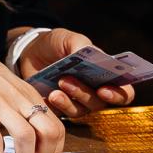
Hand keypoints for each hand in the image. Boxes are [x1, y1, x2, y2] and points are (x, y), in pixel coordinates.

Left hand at [13, 28, 135, 117]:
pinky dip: (53, 107)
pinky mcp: (58, 109)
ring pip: (80, 111)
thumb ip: (79, 44)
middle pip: (99, 103)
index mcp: (105, 75)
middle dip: (84, 93)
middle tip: (66, 80)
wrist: (30, 52)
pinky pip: (59, 115)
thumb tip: (86, 53)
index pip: (123, 92)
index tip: (104, 90)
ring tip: (54, 90)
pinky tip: (45, 97)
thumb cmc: (55, 44)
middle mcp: (94, 92)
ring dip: (68, 101)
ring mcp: (76, 103)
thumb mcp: (66, 38)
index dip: (118, 95)